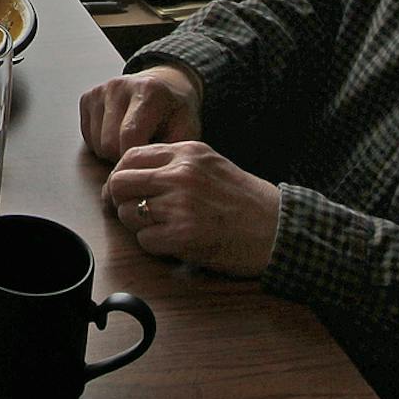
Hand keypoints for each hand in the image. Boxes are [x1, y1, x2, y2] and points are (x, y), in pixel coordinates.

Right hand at [79, 64, 203, 160]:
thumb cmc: (174, 113)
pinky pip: (86, 135)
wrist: (163, 86)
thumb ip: (171, 150)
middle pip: (109, 142)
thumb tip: (152, 173)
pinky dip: (101, 143)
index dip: (136, 159)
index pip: (130, 135)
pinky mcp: (88, 97)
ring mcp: (100, 90)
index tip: (147, 166)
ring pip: (96, 143)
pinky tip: (117, 136)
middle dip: (123, 158)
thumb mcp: (186, 129)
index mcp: (148, 90)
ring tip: (130, 145)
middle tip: (140, 156)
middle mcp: (119, 86)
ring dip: (112, 153)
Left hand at [102, 141, 279, 277]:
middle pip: (119, 183)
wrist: (279, 229)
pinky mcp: (184, 236)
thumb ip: (173, 163)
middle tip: (130, 211)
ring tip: (160, 228)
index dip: (119, 175)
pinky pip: (144, 240)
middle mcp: (181, 174)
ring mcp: (181, 205)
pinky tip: (173, 242)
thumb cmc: (245, 200)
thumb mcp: (210, 164)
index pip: (129, 156)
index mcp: (187, 153)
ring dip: (138, 225)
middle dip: (119, 200)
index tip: (122, 190)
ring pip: (129, 213)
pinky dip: (153, 245)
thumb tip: (129, 174)